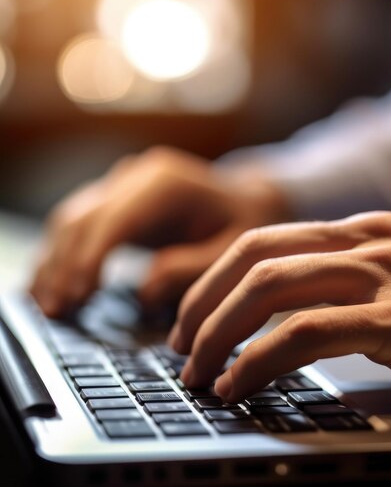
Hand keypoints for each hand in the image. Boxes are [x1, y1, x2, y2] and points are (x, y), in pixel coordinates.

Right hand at [30, 146, 289, 315]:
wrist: (249, 200)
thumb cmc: (246, 226)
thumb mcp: (232, 251)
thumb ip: (190, 269)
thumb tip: (143, 291)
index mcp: (166, 183)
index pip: (114, 220)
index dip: (90, 259)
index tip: (78, 297)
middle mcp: (139, 175)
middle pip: (84, 218)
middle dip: (64, 265)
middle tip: (56, 310)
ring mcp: (125, 182)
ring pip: (73, 218)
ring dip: (55, 260)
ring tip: (45, 304)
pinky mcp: (119, 198)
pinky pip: (80, 222)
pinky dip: (63, 252)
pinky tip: (51, 282)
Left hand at [170, 211, 390, 407]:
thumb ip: (356, 276)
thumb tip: (297, 308)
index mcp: (365, 230)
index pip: (264, 240)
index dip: (214, 279)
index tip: (193, 317)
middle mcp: (368, 242)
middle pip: (253, 257)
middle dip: (201, 303)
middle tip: (180, 346)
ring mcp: (385, 277)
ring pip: (270, 289)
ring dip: (218, 334)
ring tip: (198, 373)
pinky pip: (306, 334)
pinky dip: (258, 360)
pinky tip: (239, 384)